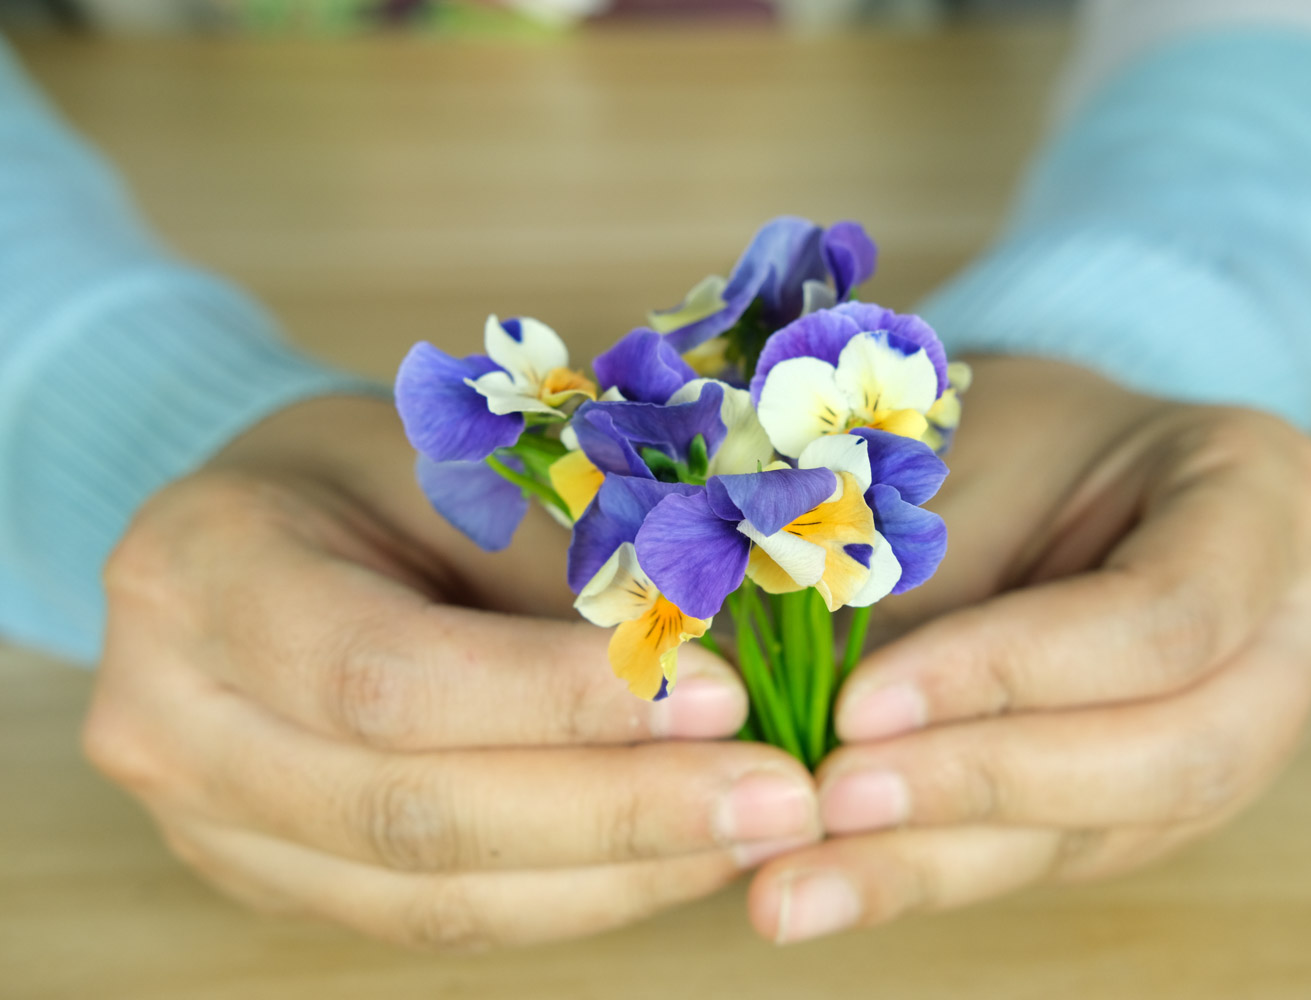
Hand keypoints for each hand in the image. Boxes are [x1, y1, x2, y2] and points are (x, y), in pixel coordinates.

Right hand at [84, 396, 819, 949]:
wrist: (255, 530)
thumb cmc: (364, 471)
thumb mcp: (453, 461)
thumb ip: (561, 562)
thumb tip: (719, 651)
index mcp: (203, 578)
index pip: (386, 675)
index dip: (559, 701)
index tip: (720, 694)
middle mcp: (178, 726)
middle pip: (412, 813)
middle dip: (619, 813)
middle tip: (781, 795)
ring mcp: (217, 827)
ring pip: (435, 897)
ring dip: (619, 873)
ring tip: (759, 831)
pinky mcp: (285, 882)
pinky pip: (443, 919)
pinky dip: (578, 897)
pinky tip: (683, 860)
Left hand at [746, 358, 1310, 942]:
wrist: (1048, 463)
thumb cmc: (1005, 437)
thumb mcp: (960, 468)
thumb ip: (904, 587)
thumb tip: (795, 723)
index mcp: (1268, 494)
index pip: (1168, 613)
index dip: (1011, 672)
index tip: (861, 702)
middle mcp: (1293, 628)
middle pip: (1177, 751)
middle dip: (985, 783)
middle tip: (832, 796)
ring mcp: (1251, 728)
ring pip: (1114, 830)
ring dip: (940, 859)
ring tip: (801, 878)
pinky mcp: (1166, 799)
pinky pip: (1059, 854)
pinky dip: (933, 868)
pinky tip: (829, 883)